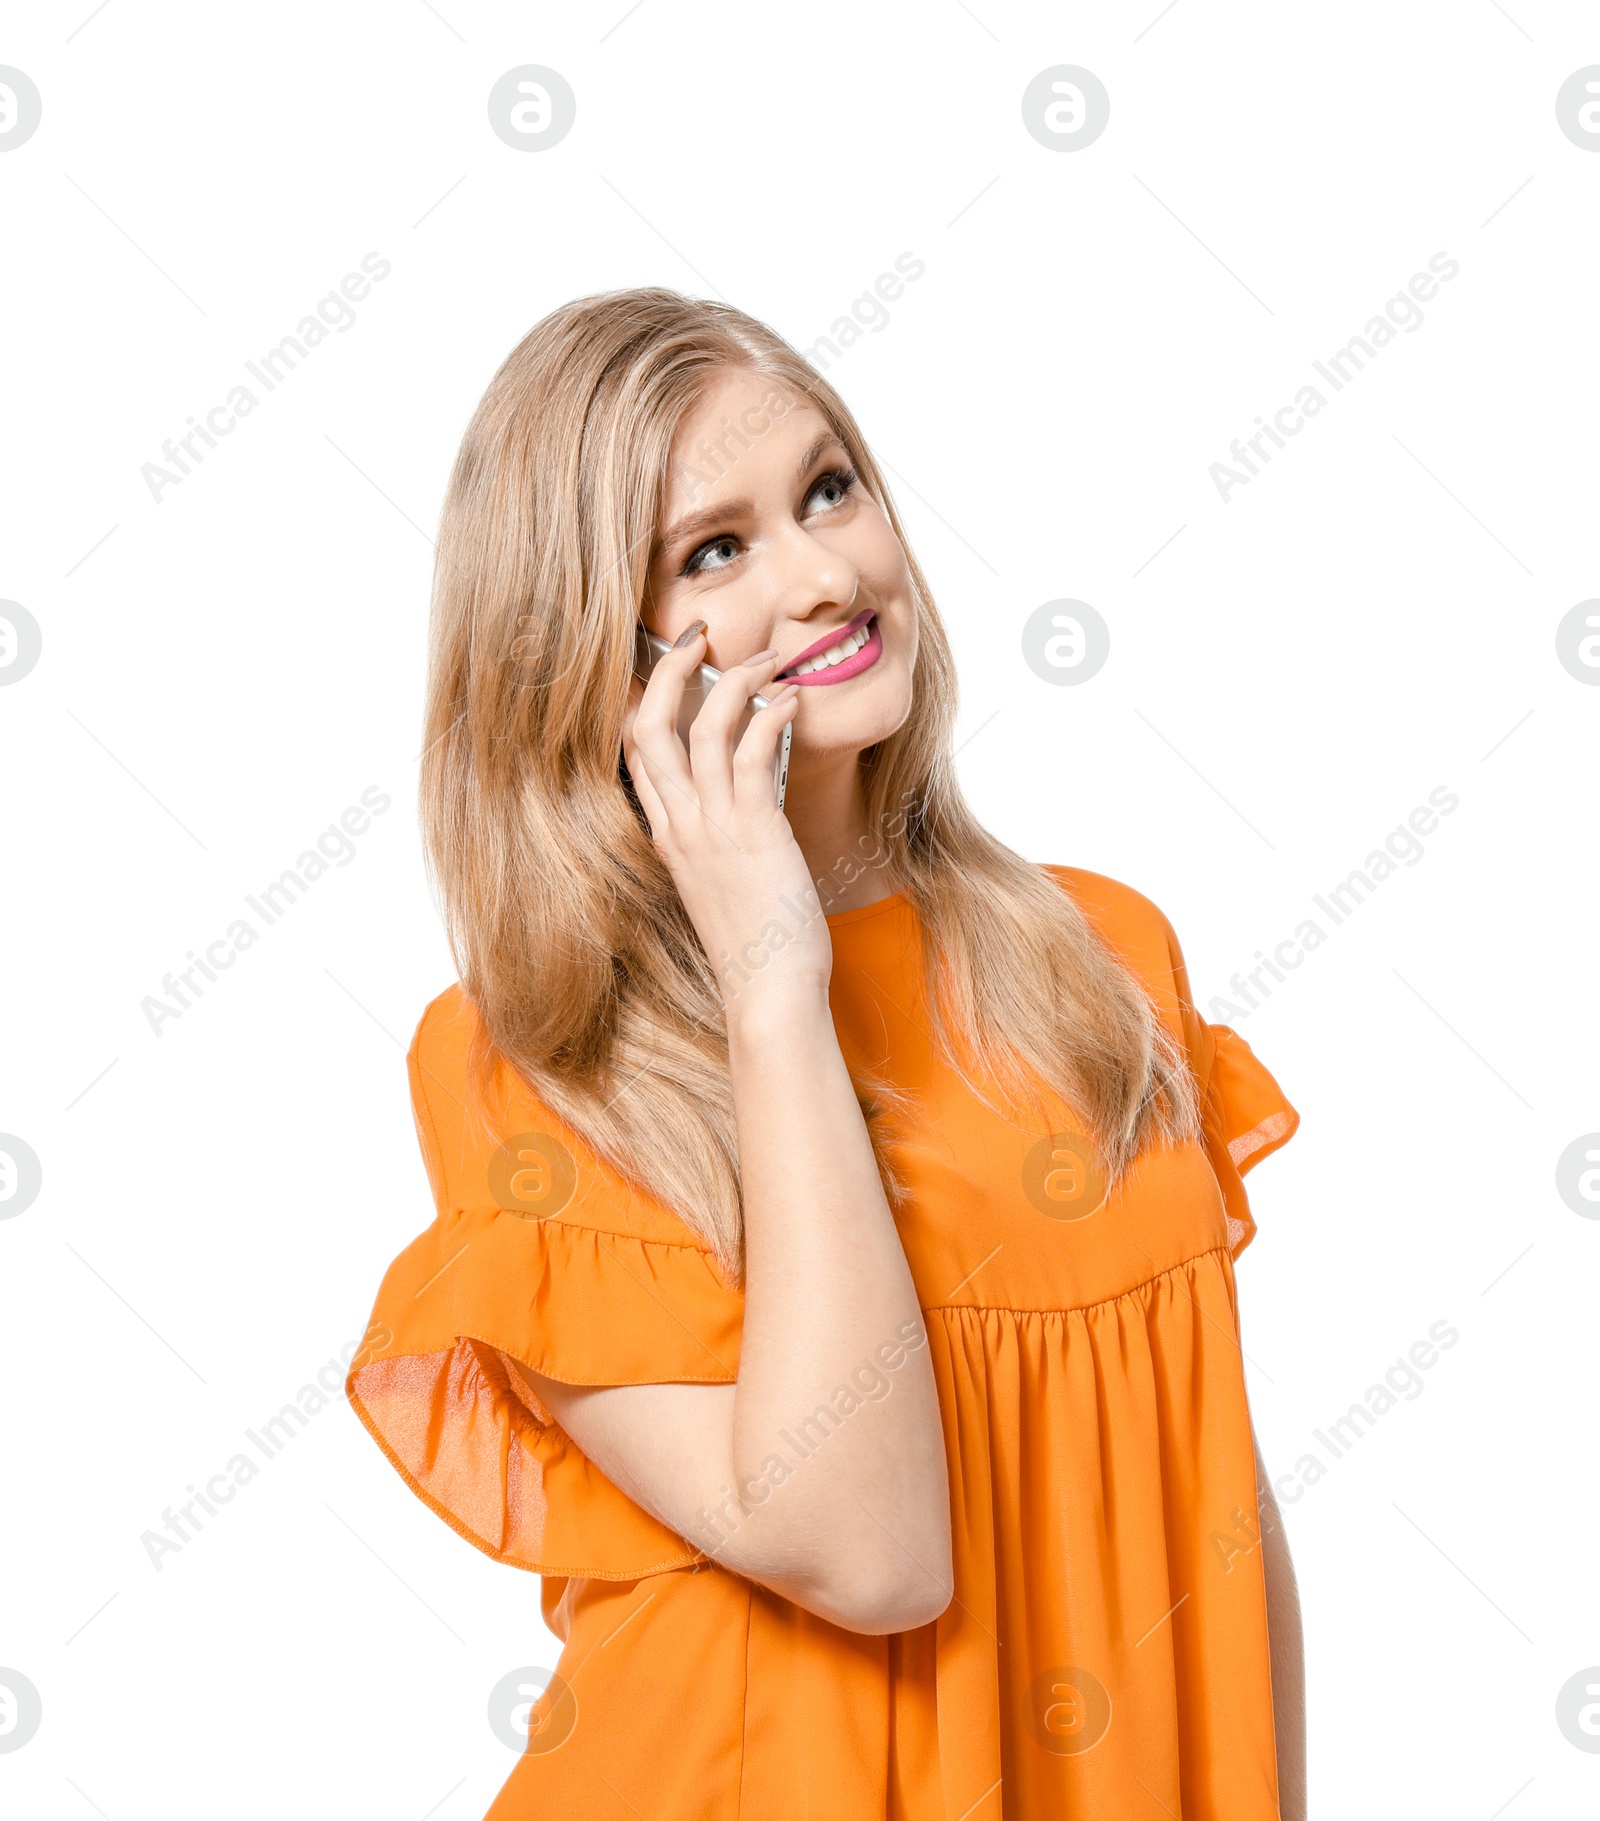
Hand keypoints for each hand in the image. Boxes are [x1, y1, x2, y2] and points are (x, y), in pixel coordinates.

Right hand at [624, 626, 828, 1005]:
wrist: (767, 992)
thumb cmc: (756, 944)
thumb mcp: (722, 882)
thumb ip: (721, 838)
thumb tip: (747, 800)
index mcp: (667, 835)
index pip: (635, 751)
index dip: (645, 698)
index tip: (673, 666)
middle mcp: (680, 825)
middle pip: (648, 724)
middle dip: (668, 668)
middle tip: (697, 635)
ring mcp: (711, 827)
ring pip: (701, 726)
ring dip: (735, 680)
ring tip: (767, 659)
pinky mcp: (753, 831)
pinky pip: (751, 752)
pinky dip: (771, 714)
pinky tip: (791, 701)